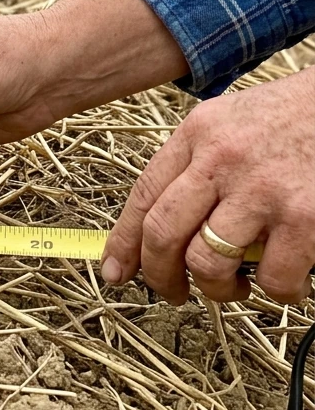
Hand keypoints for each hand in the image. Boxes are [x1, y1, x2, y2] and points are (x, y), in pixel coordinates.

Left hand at [101, 68, 314, 304]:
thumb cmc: (292, 117)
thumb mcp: (229, 122)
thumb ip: (196, 164)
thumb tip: (162, 223)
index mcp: (197, 134)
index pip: (143, 195)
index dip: (124, 242)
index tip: (114, 271)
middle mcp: (221, 159)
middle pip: (162, 233)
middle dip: (159, 275)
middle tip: (171, 293)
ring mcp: (262, 189)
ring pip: (207, 262)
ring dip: (216, 289)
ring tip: (234, 286)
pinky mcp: (304, 217)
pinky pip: (273, 277)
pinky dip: (276, 289)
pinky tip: (285, 278)